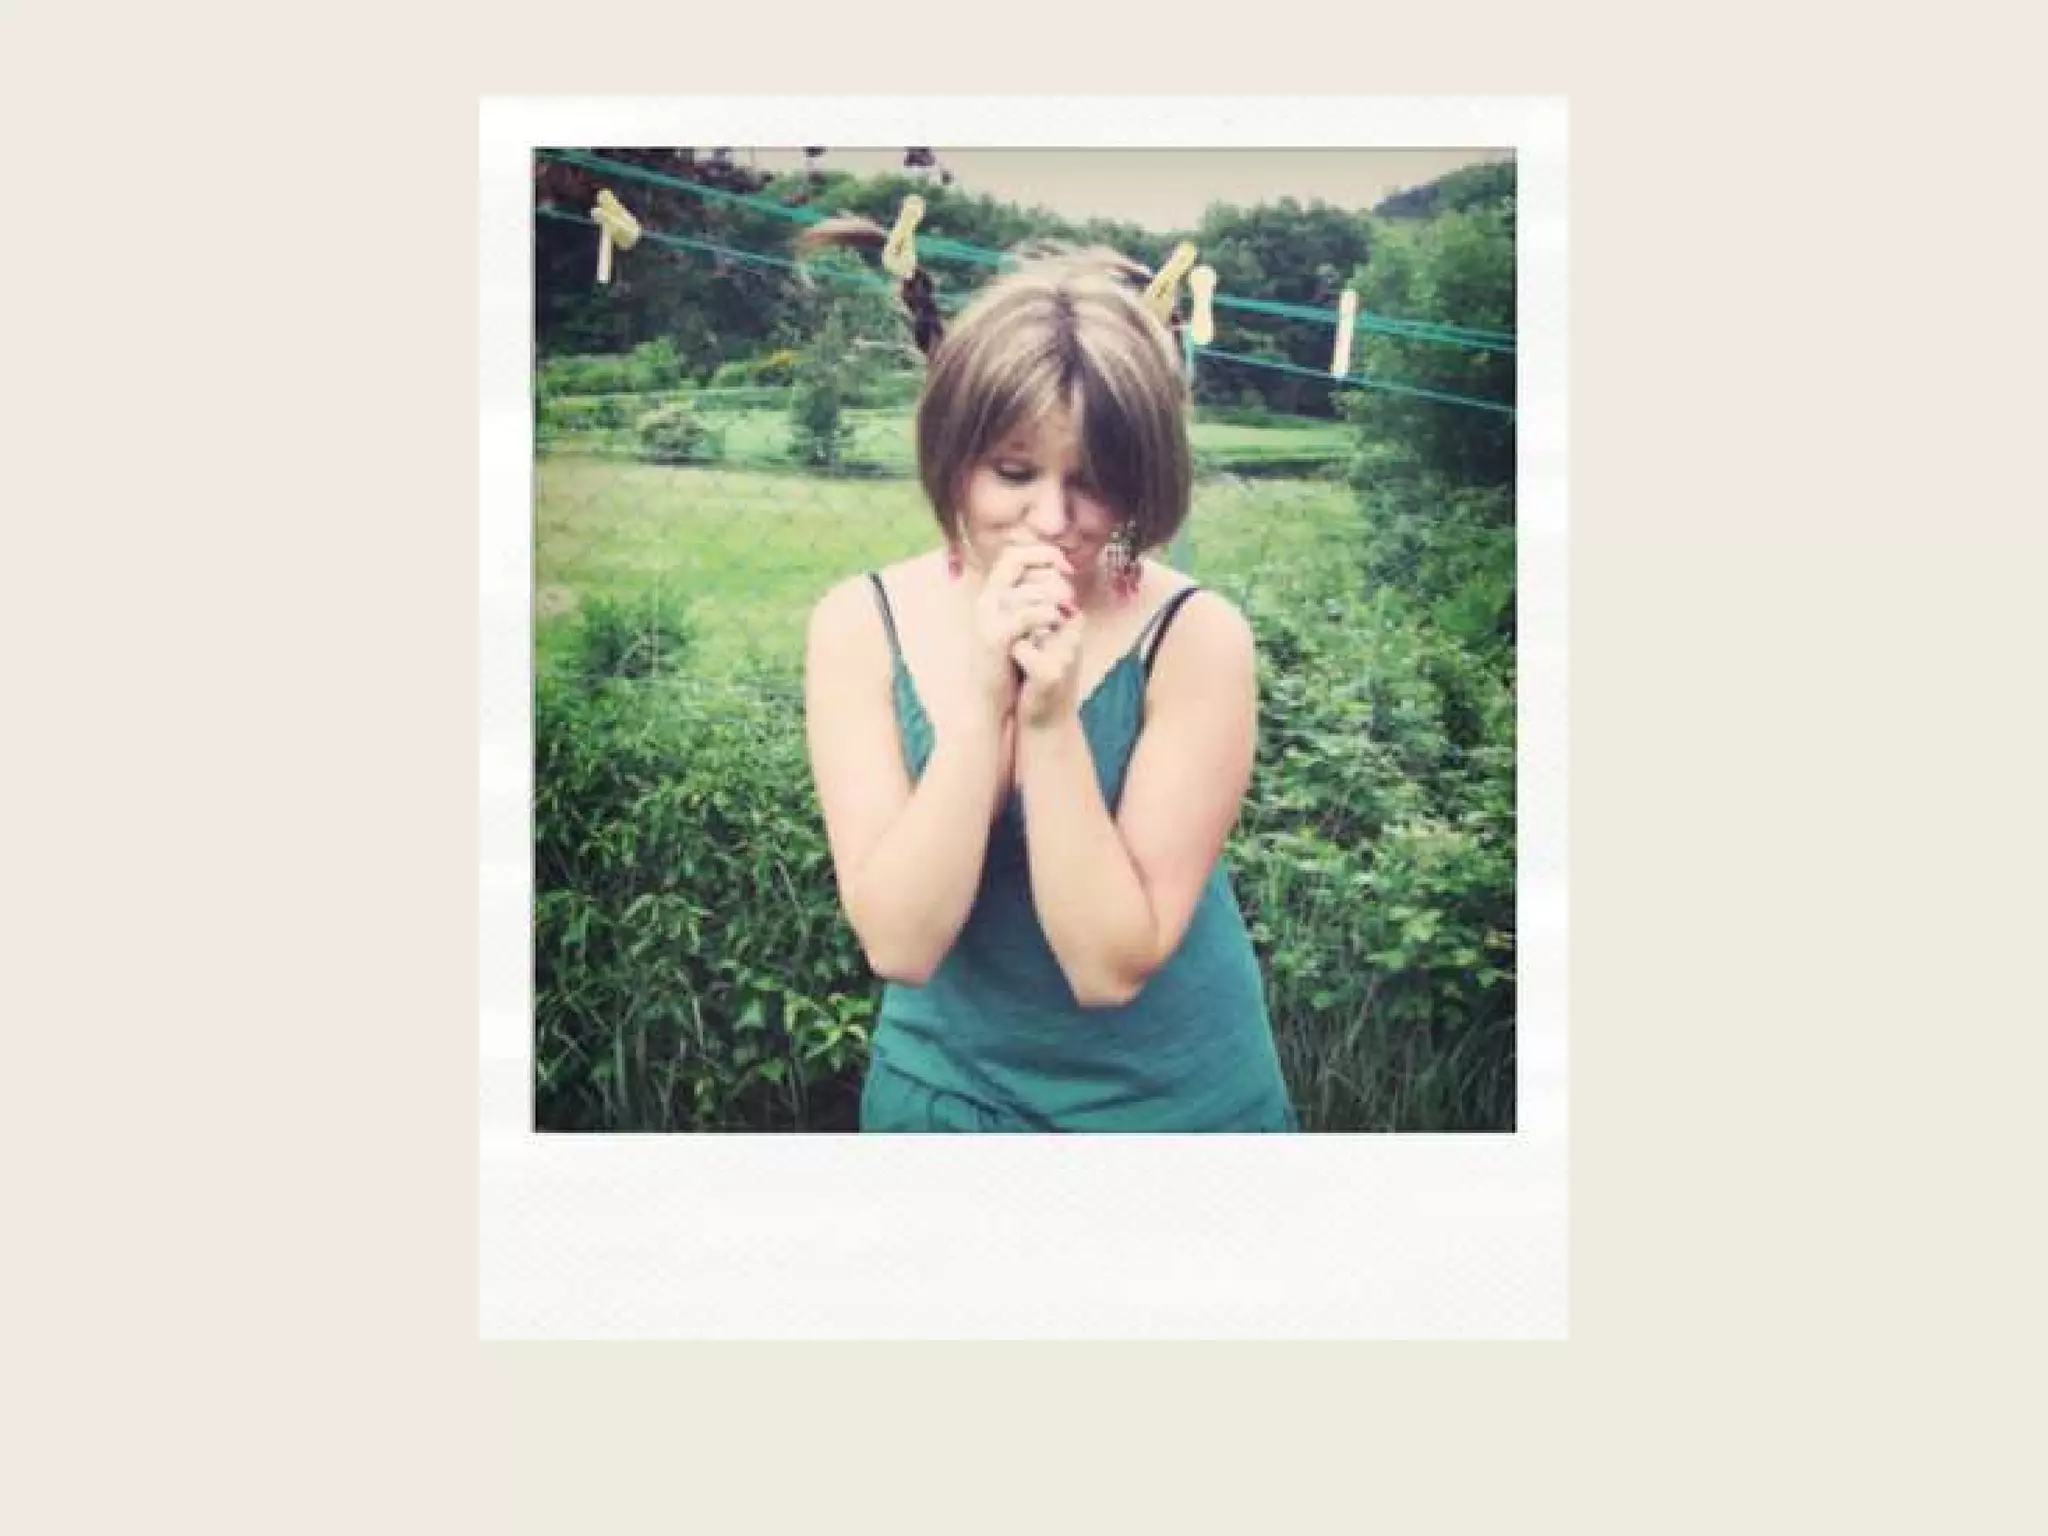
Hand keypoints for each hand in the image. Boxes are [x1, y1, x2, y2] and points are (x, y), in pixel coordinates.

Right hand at [966, 543, 1075, 723]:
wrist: (991, 700)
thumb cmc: (1011, 664)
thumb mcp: (1021, 625)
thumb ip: (1033, 599)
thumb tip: (1059, 575)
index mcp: (992, 594)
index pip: (1014, 554)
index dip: (1044, 553)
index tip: (1067, 568)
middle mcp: (985, 601)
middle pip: (1017, 562)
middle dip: (1051, 572)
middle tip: (1069, 592)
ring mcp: (987, 619)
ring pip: (1026, 590)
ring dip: (1054, 596)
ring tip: (1066, 611)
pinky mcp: (995, 639)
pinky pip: (1026, 615)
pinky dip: (1047, 615)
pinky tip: (1058, 622)